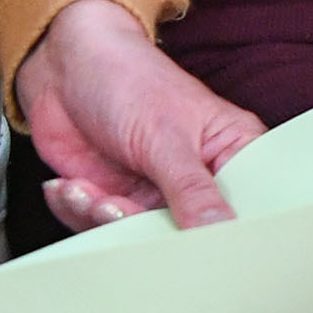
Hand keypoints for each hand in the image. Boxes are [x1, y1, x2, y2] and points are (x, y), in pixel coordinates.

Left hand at [16, 0, 264, 229]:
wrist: (64, 66)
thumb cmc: (129, 79)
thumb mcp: (166, 138)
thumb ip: (193, 191)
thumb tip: (220, 231)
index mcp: (232, 151)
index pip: (247, 206)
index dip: (228, 231)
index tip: (200, 246)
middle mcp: (198, 175)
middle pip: (189, 231)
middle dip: (142, 227)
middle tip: (117, 209)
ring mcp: (156, 188)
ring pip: (139, 234)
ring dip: (101, 217)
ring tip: (86, 190)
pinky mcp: (117, 195)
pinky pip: (100, 226)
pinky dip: (79, 211)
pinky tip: (71, 185)